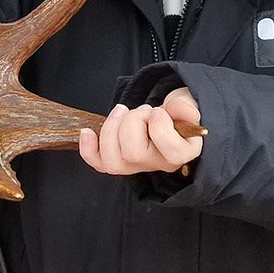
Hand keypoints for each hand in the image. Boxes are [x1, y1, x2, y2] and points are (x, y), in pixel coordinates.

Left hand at [77, 89, 202, 175]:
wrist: (166, 118)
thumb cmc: (176, 114)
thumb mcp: (186, 106)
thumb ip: (185, 107)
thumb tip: (177, 108)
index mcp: (181, 153)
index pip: (172, 153)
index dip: (160, 127)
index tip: (158, 112)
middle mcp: (158, 164)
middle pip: (134, 154)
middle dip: (132, 122)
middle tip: (142, 110)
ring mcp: (135, 166)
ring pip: (113, 161)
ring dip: (111, 129)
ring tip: (122, 111)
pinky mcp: (118, 161)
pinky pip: (98, 163)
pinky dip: (88, 149)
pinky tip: (87, 132)